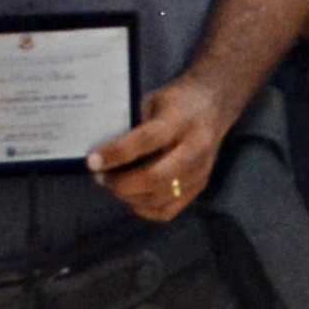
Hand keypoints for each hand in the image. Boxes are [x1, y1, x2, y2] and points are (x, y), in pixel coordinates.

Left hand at [86, 77, 236, 226]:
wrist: (216, 103)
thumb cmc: (178, 99)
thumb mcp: (153, 100)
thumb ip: (134, 125)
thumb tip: (105, 151)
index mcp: (180, 121)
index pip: (147, 141)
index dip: (117, 153)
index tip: (92, 161)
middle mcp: (194, 148)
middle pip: (156, 178)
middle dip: (122, 184)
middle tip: (102, 177)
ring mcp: (200, 171)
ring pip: (160, 198)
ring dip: (130, 197)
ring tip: (115, 185)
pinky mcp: (200, 185)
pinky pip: (168, 209)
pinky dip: (145, 208)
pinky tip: (133, 196)